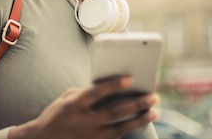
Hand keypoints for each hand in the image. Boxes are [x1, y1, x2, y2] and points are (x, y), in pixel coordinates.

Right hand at [8, 76, 157, 138]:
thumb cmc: (57, 114)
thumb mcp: (66, 98)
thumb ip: (86, 92)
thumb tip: (109, 87)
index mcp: (74, 104)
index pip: (97, 92)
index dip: (114, 85)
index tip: (130, 79)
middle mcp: (83, 121)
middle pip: (115, 112)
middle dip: (136, 104)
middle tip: (152, 97)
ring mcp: (90, 135)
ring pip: (121, 128)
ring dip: (139, 119)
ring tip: (154, 112)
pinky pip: (116, 137)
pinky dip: (129, 130)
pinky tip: (139, 123)